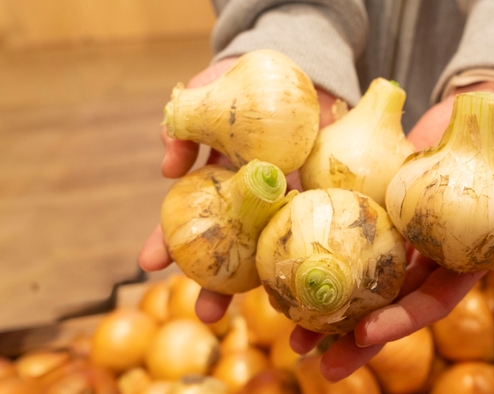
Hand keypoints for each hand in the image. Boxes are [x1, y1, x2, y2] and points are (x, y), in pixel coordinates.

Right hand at [138, 58, 337, 320]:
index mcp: (221, 181)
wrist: (303, 76)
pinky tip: (304, 285)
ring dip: (264, 281)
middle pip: (232, 246)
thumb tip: (168, 162)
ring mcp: (287, 202)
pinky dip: (307, 252)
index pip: (190, 216)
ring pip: (271, 246)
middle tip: (206, 312)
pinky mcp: (321, 198)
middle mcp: (252, 200)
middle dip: (215, 280)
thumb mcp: (212, 90)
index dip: (168, 240)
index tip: (147, 267)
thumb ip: (186, 120)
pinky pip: (314, 229)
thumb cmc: (250, 83)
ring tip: (265, 312)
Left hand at [289, 81, 493, 381]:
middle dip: (353, 336)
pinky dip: (319, 251)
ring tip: (290, 332)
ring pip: (360, 277)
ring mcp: (397, 232)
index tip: (364, 334)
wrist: (486, 111)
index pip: (430, 302)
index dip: (401, 321)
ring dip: (328, 306)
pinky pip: (345, 230)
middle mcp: (424, 256)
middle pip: (387, 303)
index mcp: (460, 264)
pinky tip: (285, 266)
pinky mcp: (376, 202)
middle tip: (313, 361)